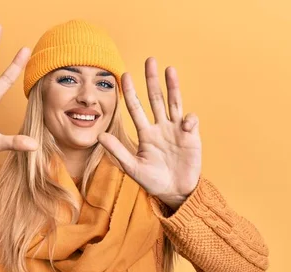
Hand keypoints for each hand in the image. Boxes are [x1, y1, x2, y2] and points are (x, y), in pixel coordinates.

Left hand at [98, 57, 201, 209]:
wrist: (175, 192)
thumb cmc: (153, 181)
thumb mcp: (133, 167)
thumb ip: (117, 151)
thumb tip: (99, 135)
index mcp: (145, 133)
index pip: (136, 107)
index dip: (130, 92)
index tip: (123, 75)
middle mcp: (160, 127)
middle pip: (155, 98)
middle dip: (152, 80)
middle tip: (149, 60)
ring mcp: (176, 130)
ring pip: (174, 102)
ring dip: (172, 86)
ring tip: (169, 69)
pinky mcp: (191, 136)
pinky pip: (190, 121)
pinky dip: (188, 119)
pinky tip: (186, 124)